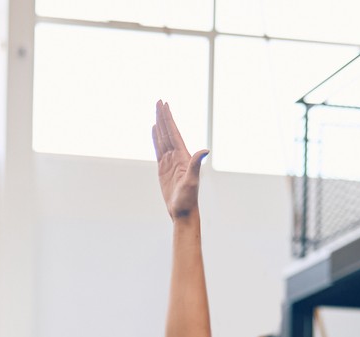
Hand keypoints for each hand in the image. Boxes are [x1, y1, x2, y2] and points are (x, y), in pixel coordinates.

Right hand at [152, 100, 207, 219]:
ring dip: (160, 124)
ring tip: (156, 112)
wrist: (183, 211)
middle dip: (163, 116)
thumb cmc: (188, 199)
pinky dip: (156, 138)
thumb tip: (205, 150)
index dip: (169, 118)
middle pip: (168, 131)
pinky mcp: (163, 168)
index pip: (174, 132)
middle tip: (159, 101)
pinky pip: (158, 149)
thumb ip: (196, 164)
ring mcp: (170, 161)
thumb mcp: (192, 181)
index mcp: (183, 156)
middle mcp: (177, 155)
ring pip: (163, 138)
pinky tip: (154, 130)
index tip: (165, 104)